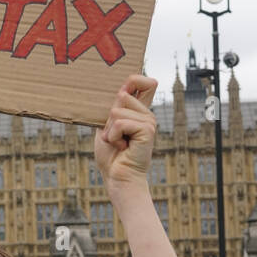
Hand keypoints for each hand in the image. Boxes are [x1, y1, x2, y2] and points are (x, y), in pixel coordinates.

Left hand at [94, 75, 157, 191]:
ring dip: (110, 130)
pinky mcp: (147, 130)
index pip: (144, 83)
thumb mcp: (107, 126)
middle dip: (109, 117)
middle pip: (122, 94)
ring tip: (118, 143)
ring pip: (117, 110)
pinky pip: (119, 123)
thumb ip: (114, 109)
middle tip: (115, 136)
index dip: (135, 78)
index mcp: (138, 112)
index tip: (124, 88)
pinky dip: (113, 136)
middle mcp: (147, 114)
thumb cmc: (111, 156)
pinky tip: (122, 147)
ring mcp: (149, 121)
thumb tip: (121, 90)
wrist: (117, 177)